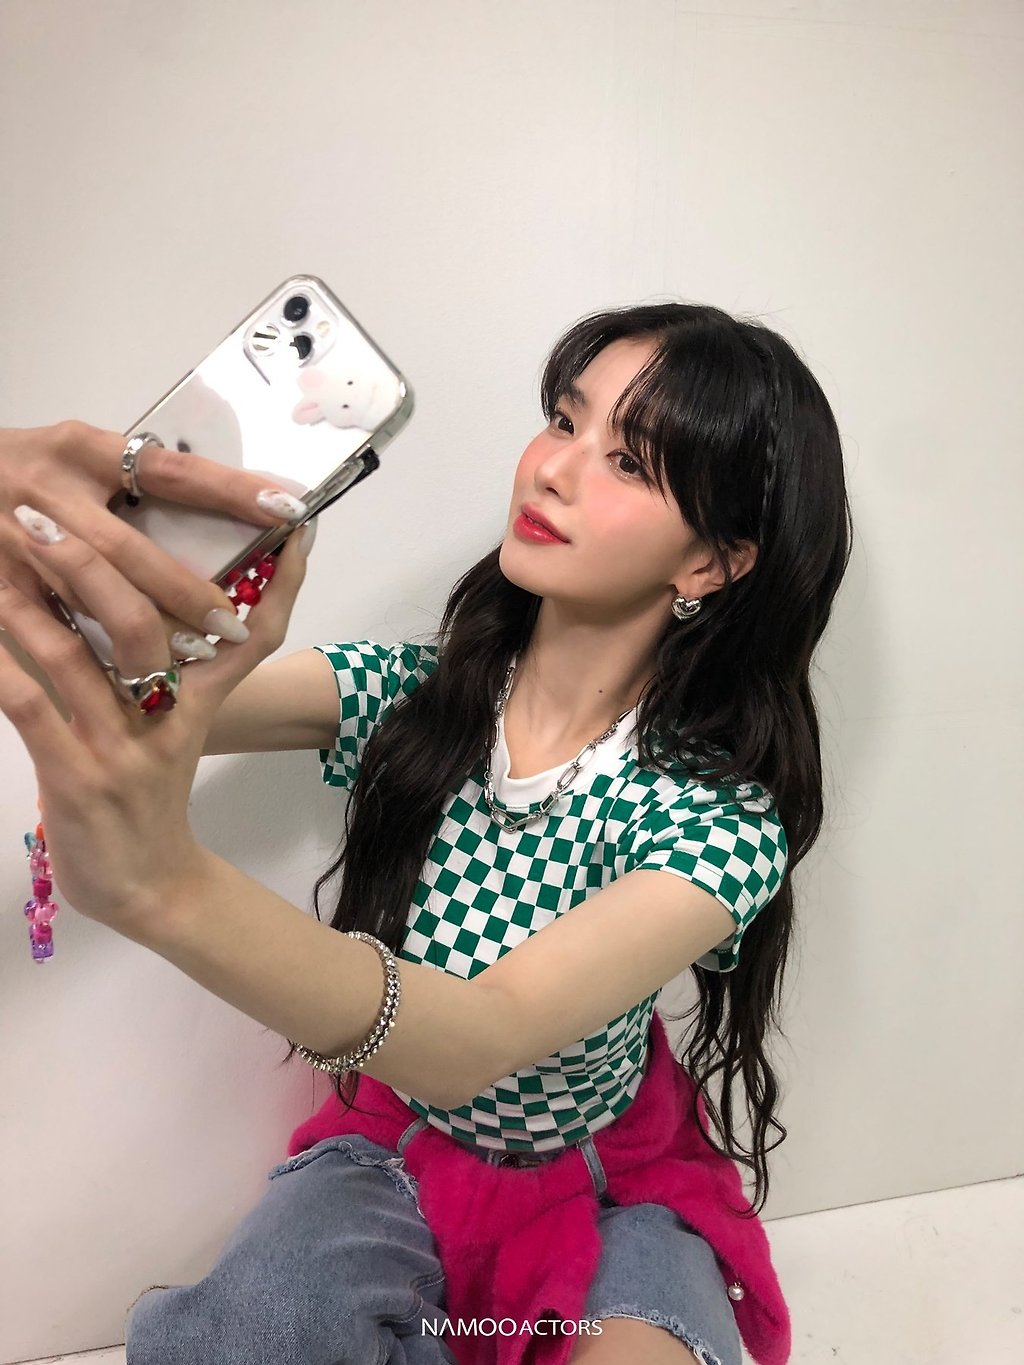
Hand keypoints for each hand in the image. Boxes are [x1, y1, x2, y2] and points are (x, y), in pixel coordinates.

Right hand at [0, 420, 306, 653]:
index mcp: (81, 448)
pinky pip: (45, 624)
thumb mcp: (74, 454)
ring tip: (185, 658)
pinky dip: (86, 649)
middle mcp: (48, 488)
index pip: (171, 469)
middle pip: (129, 551)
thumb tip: (229, 503)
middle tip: (230, 624)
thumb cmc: (21, 467)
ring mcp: (14, 538)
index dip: (230, 490)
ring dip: (139, 632)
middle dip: (184, 593)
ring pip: (87, 596)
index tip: (287, 507)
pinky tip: (119, 670)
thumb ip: (134, 479)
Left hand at [0, 497, 317, 940]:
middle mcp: (169, 718)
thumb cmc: (154, 800)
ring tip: (4, 550)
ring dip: (35, 600)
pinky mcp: (76, 778)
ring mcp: (123, 748)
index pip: (254, 634)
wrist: (147, 888)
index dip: (278, 581)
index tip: (291, 525)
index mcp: (200, 704)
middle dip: (102, 562)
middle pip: (150, 626)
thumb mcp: (179, 735)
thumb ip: (168, 674)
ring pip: (80, 658)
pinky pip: (33, 710)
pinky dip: (3, 667)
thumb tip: (131, 604)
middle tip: (51, 512)